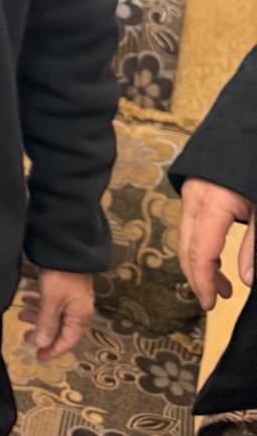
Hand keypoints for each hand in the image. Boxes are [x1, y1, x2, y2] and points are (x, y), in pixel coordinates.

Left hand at [19, 269, 94, 360]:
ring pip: (54, 315)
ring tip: (21, 315)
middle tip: (26, 337)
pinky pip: (52, 303)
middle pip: (60, 329)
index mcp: (79, 316)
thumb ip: (46, 323)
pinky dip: (39, 304)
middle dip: (42, 334)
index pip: (67, 341)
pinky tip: (26, 299)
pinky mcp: (65, 288)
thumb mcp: (52, 301)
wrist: (67, 249)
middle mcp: (78, 309)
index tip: (39, 356)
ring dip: (38, 317)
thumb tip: (42, 343)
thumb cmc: (62, 275)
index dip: (53, 350)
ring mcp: (72, 299)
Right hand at [178, 179, 254, 310]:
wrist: (252, 130)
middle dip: (199, 277)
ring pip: (185, 237)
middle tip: (217, 299)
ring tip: (224, 285)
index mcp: (213, 204)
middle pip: (186, 247)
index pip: (200, 253)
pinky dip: (200, 245)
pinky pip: (190, 224)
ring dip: (200, 263)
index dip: (204, 282)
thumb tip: (247, 281)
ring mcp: (190, 192)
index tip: (211, 305)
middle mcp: (194, 199)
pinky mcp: (194, 189)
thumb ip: (255, 246)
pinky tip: (217, 257)